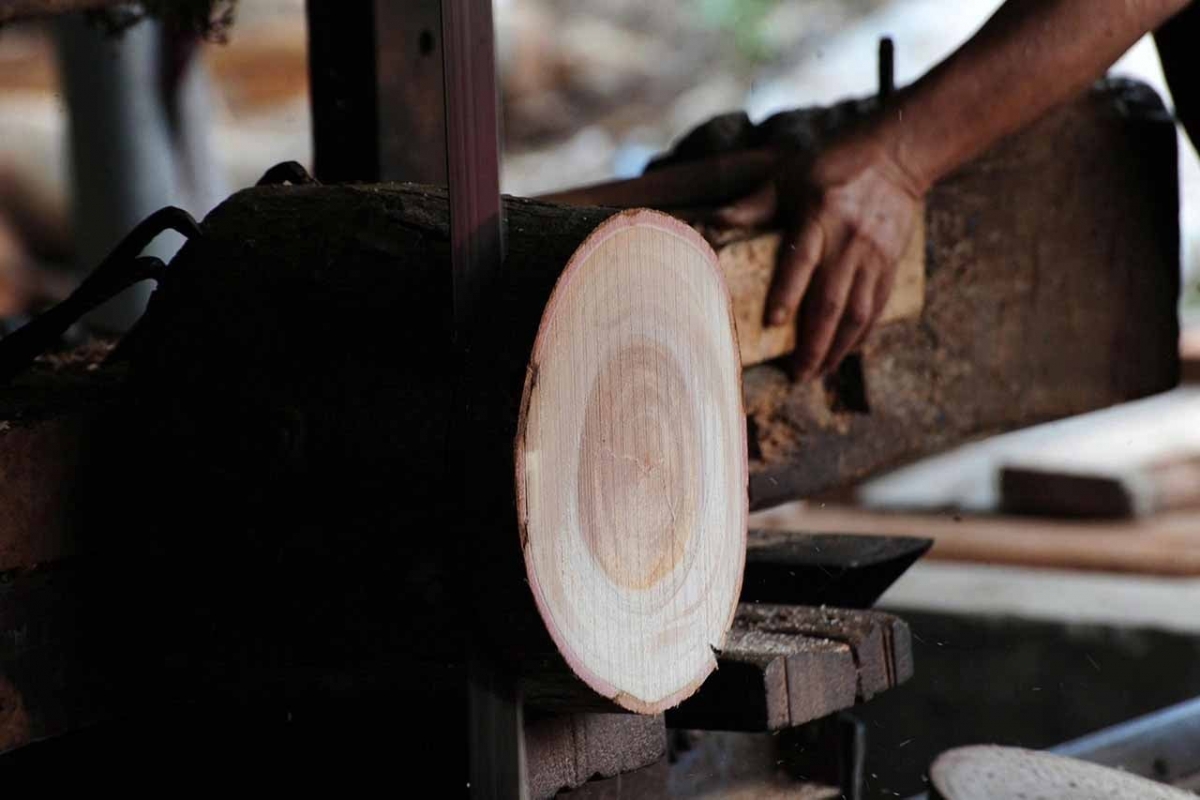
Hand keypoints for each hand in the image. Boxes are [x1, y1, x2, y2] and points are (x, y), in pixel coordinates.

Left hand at [713, 132, 924, 379]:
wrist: (897, 154)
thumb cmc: (832, 164)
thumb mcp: (789, 176)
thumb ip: (753, 205)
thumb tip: (712, 222)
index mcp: (819, 216)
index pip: (801, 260)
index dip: (787, 293)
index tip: (772, 323)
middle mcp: (849, 240)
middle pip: (831, 300)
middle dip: (813, 342)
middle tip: (797, 374)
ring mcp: (874, 255)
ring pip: (858, 312)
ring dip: (837, 348)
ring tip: (818, 373)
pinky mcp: (891, 264)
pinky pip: (877, 307)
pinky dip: (861, 334)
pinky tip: (844, 353)